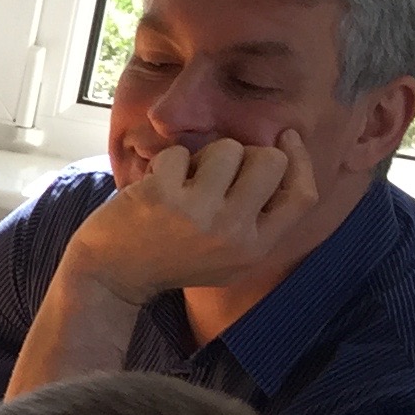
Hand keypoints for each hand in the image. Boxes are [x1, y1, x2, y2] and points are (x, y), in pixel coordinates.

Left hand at [70, 128, 324, 306]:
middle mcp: (233, 235)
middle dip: (245, 154)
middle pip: (270, 161)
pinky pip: (181, 153)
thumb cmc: (172, 255)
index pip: (304, 196)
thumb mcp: (227, 255)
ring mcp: (200, 215)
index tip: (285, 137)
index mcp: (256, 250)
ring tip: (181, 184)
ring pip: (228, 149)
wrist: (111, 277)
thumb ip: (259, 217)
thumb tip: (284, 152)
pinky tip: (154, 187)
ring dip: (202, 157)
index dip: (300, 160)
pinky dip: (166, 163)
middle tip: (215, 173)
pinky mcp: (165, 196)